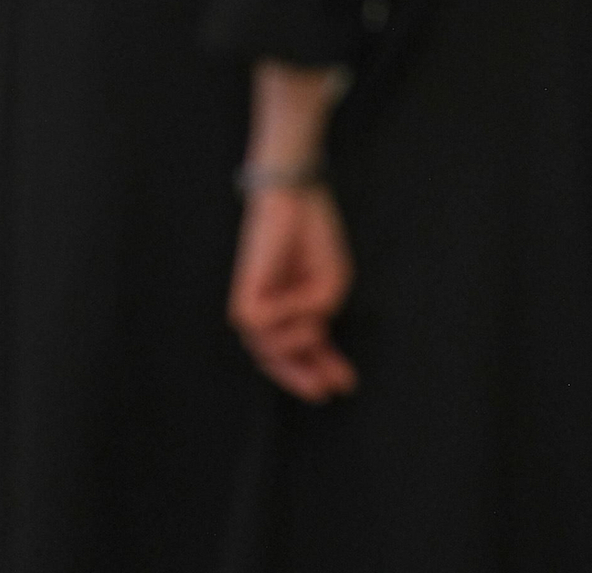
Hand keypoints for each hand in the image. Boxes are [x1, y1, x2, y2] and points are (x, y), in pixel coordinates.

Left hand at [228, 183, 357, 401]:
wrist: (297, 201)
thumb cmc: (314, 237)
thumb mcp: (329, 287)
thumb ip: (316, 321)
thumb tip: (303, 342)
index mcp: (291, 310)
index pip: (303, 350)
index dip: (323, 368)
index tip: (346, 386)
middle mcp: (270, 314)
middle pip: (281, 362)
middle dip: (304, 376)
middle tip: (326, 390)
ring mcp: (255, 310)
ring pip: (274, 350)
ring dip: (300, 336)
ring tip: (316, 307)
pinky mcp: (244, 302)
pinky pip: (266, 328)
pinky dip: (287, 318)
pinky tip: (296, 300)